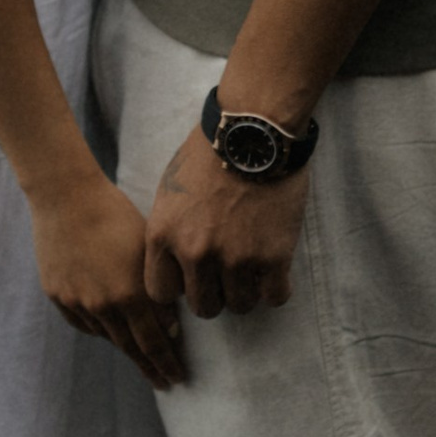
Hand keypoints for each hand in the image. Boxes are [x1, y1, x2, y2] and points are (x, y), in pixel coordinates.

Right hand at [33, 170, 186, 388]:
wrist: (66, 196)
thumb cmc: (115, 214)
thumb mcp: (147, 250)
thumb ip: (159, 291)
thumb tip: (171, 325)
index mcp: (129, 294)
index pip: (154, 343)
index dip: (167, 363)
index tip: (178, 378)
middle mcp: (102, 306)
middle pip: (129, 348)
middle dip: (150, 367)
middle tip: (164, 382)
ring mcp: (76, 303)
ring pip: (105, 334)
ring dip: (123, 341)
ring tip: (138, 347)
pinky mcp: (57, 295)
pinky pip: (82, 322)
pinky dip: (98, 326)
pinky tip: (108, 323)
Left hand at [143, 127, 310, 319]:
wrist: (253, 130)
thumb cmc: (208, 154)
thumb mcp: (169, 192)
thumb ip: (168, 233)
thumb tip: (175, 266)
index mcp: (164, 236)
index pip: (161, 293)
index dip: (179, 287)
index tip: (191, 277)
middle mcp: (196, 253)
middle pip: (202, 306)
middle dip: (214, 294)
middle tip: (226, 275)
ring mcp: (236, 258)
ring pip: (239, 305)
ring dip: (246, 291)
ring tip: (252, 268)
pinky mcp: (273, 256)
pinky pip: (274, 297)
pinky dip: (275, 287)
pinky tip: (274, 270)